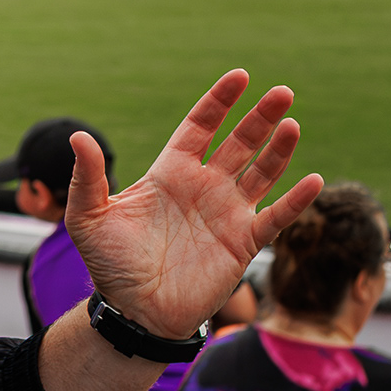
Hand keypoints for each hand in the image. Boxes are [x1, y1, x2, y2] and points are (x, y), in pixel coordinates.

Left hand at [65, 73, 320, 342]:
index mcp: (171, 172)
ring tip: (291, 123)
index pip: (200, 127)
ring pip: (261, 172)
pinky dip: (295, 201)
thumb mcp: (87, 217)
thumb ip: (87, 177)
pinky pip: (275, 218)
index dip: (219, 102)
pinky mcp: (242, 243)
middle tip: (282, 91)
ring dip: (279, 149)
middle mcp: (204, 187)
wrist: (134, 313)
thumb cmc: (110, 265)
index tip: (240, 77)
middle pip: (239, 142)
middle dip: (260, 117)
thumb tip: (78, 136)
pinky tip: (312, 180)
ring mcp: (226, 213)